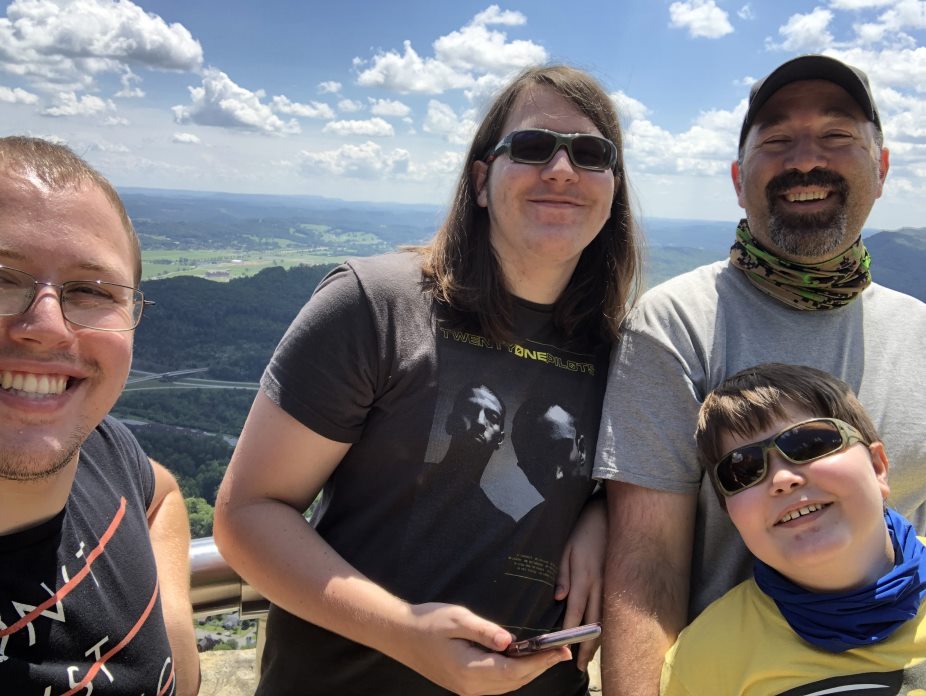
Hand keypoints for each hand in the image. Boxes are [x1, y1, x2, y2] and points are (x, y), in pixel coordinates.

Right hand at [399, 602, 570, 695]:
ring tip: (548, 656)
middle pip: (514, 681)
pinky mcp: (464, 685)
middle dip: (541, 667)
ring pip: (507, 686)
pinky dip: (513, 674)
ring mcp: (466, 688)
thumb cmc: (428, 622)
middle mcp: (470, 686)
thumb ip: (485, 631)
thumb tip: (511, 641)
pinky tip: (522, 661)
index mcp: (469, 669)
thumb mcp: (458, 619)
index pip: (514, 670)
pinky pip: (496, 684)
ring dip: (529, 672)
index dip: (539, 662)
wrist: (400, 635)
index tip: (559, 651)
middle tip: (563, 652)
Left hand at [554, 495, 605, 669]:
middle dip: (585, 645)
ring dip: (598, 640)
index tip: (563, 647)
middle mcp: (598, 584)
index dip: (569, 631)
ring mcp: (611, 583)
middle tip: (579, 665)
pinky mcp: (617, 581)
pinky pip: (612, 609)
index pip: (575, 611)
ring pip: (605, 618)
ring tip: (591, 656)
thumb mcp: (565, 547)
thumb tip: (558, 598)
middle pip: (592, 621)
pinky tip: (606, 636)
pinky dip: (608, 626)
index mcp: (582, 576)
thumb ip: (561, 573)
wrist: (607, 515)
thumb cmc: (581, 531)